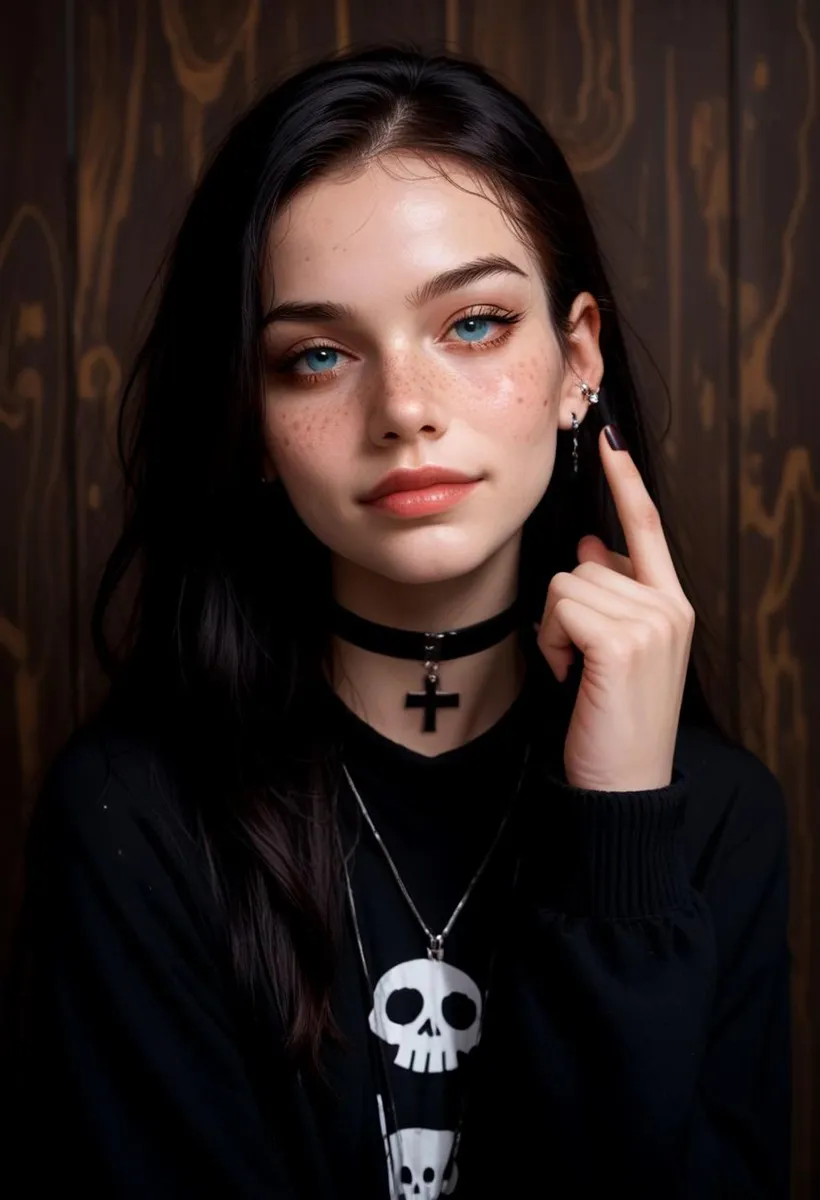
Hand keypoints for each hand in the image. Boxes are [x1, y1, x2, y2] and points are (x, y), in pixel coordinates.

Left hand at [536, 426, 694, 791]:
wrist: (625, 785)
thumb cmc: (613, 720)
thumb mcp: (615, 650)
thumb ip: (611, 592)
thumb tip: (593, 543)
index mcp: (672, 604)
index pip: (647, 527)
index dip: (625, 481)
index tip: (609, 438)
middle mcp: (670, 606)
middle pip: (584, 563)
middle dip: (564, 612)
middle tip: (581, 663)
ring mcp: (653, 621)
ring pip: (567, 583)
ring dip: (557, 630)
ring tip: (580, 674)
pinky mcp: (625, 639)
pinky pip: (561, 607)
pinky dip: (555, 642)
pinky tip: (574, 677)